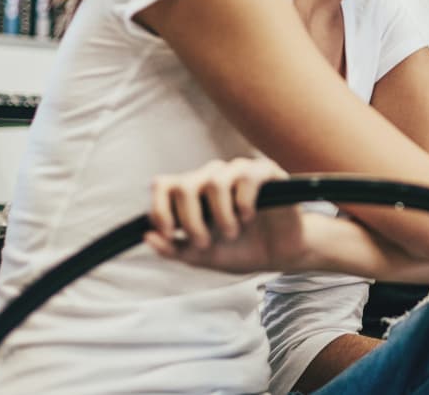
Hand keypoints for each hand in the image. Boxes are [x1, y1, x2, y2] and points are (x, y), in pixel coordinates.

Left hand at [145, 158, 303, 272]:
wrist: (281, 254)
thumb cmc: (242, 250)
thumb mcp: (202, 257)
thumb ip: (174, 249)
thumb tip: (147, 236)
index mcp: (194, 193)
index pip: (163, 185)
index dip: (159, 208)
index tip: (169, 234)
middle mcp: (213, 178)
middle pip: (185, 185)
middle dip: (190, 219)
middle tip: (203, 243)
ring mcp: (239, 172)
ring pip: (215, 180)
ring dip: (220, 215)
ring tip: (232, 232)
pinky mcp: (266, 173)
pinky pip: (247, 177)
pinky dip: (244, 202)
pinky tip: (250, 216)